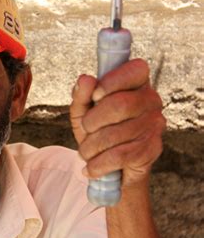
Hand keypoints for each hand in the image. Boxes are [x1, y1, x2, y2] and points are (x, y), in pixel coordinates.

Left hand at [70, 59, 165, 186]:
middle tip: (85, 129)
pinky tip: (91, 167)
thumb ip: (81, 95)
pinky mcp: (152, 149)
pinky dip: (98, 164)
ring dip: (91, 147)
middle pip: (120, 105)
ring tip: (86, 152)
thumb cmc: (97, 129)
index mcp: (137, 82)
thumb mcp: (83, 111)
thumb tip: (85, 79)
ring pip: (117, 134)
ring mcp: (155, 125)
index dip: (111, 82)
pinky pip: (120, 156)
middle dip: (92, 120)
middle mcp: (151, 100)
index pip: (135, 70)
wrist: (112, 166)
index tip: (95, 96)